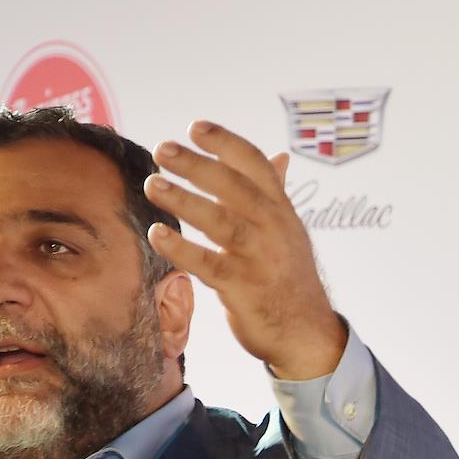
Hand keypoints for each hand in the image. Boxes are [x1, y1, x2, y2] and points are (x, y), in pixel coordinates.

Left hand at [143, 120, 346, 379]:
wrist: (306, 333)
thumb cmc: (289, 279)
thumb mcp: (289, 232)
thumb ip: (276, 195)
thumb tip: (280, 158)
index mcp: (281, 209)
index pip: (254, 164)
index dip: (225, 143)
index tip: (194, 126)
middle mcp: (273, 227)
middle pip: (233, 186)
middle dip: (197, 165)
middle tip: (163, 149)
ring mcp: (259, 258)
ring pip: (220, 221)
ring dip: (184, 201)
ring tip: (152, 185)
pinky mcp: (243, 289)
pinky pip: (208, 264)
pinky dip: (181, 248)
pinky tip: (156, 234)